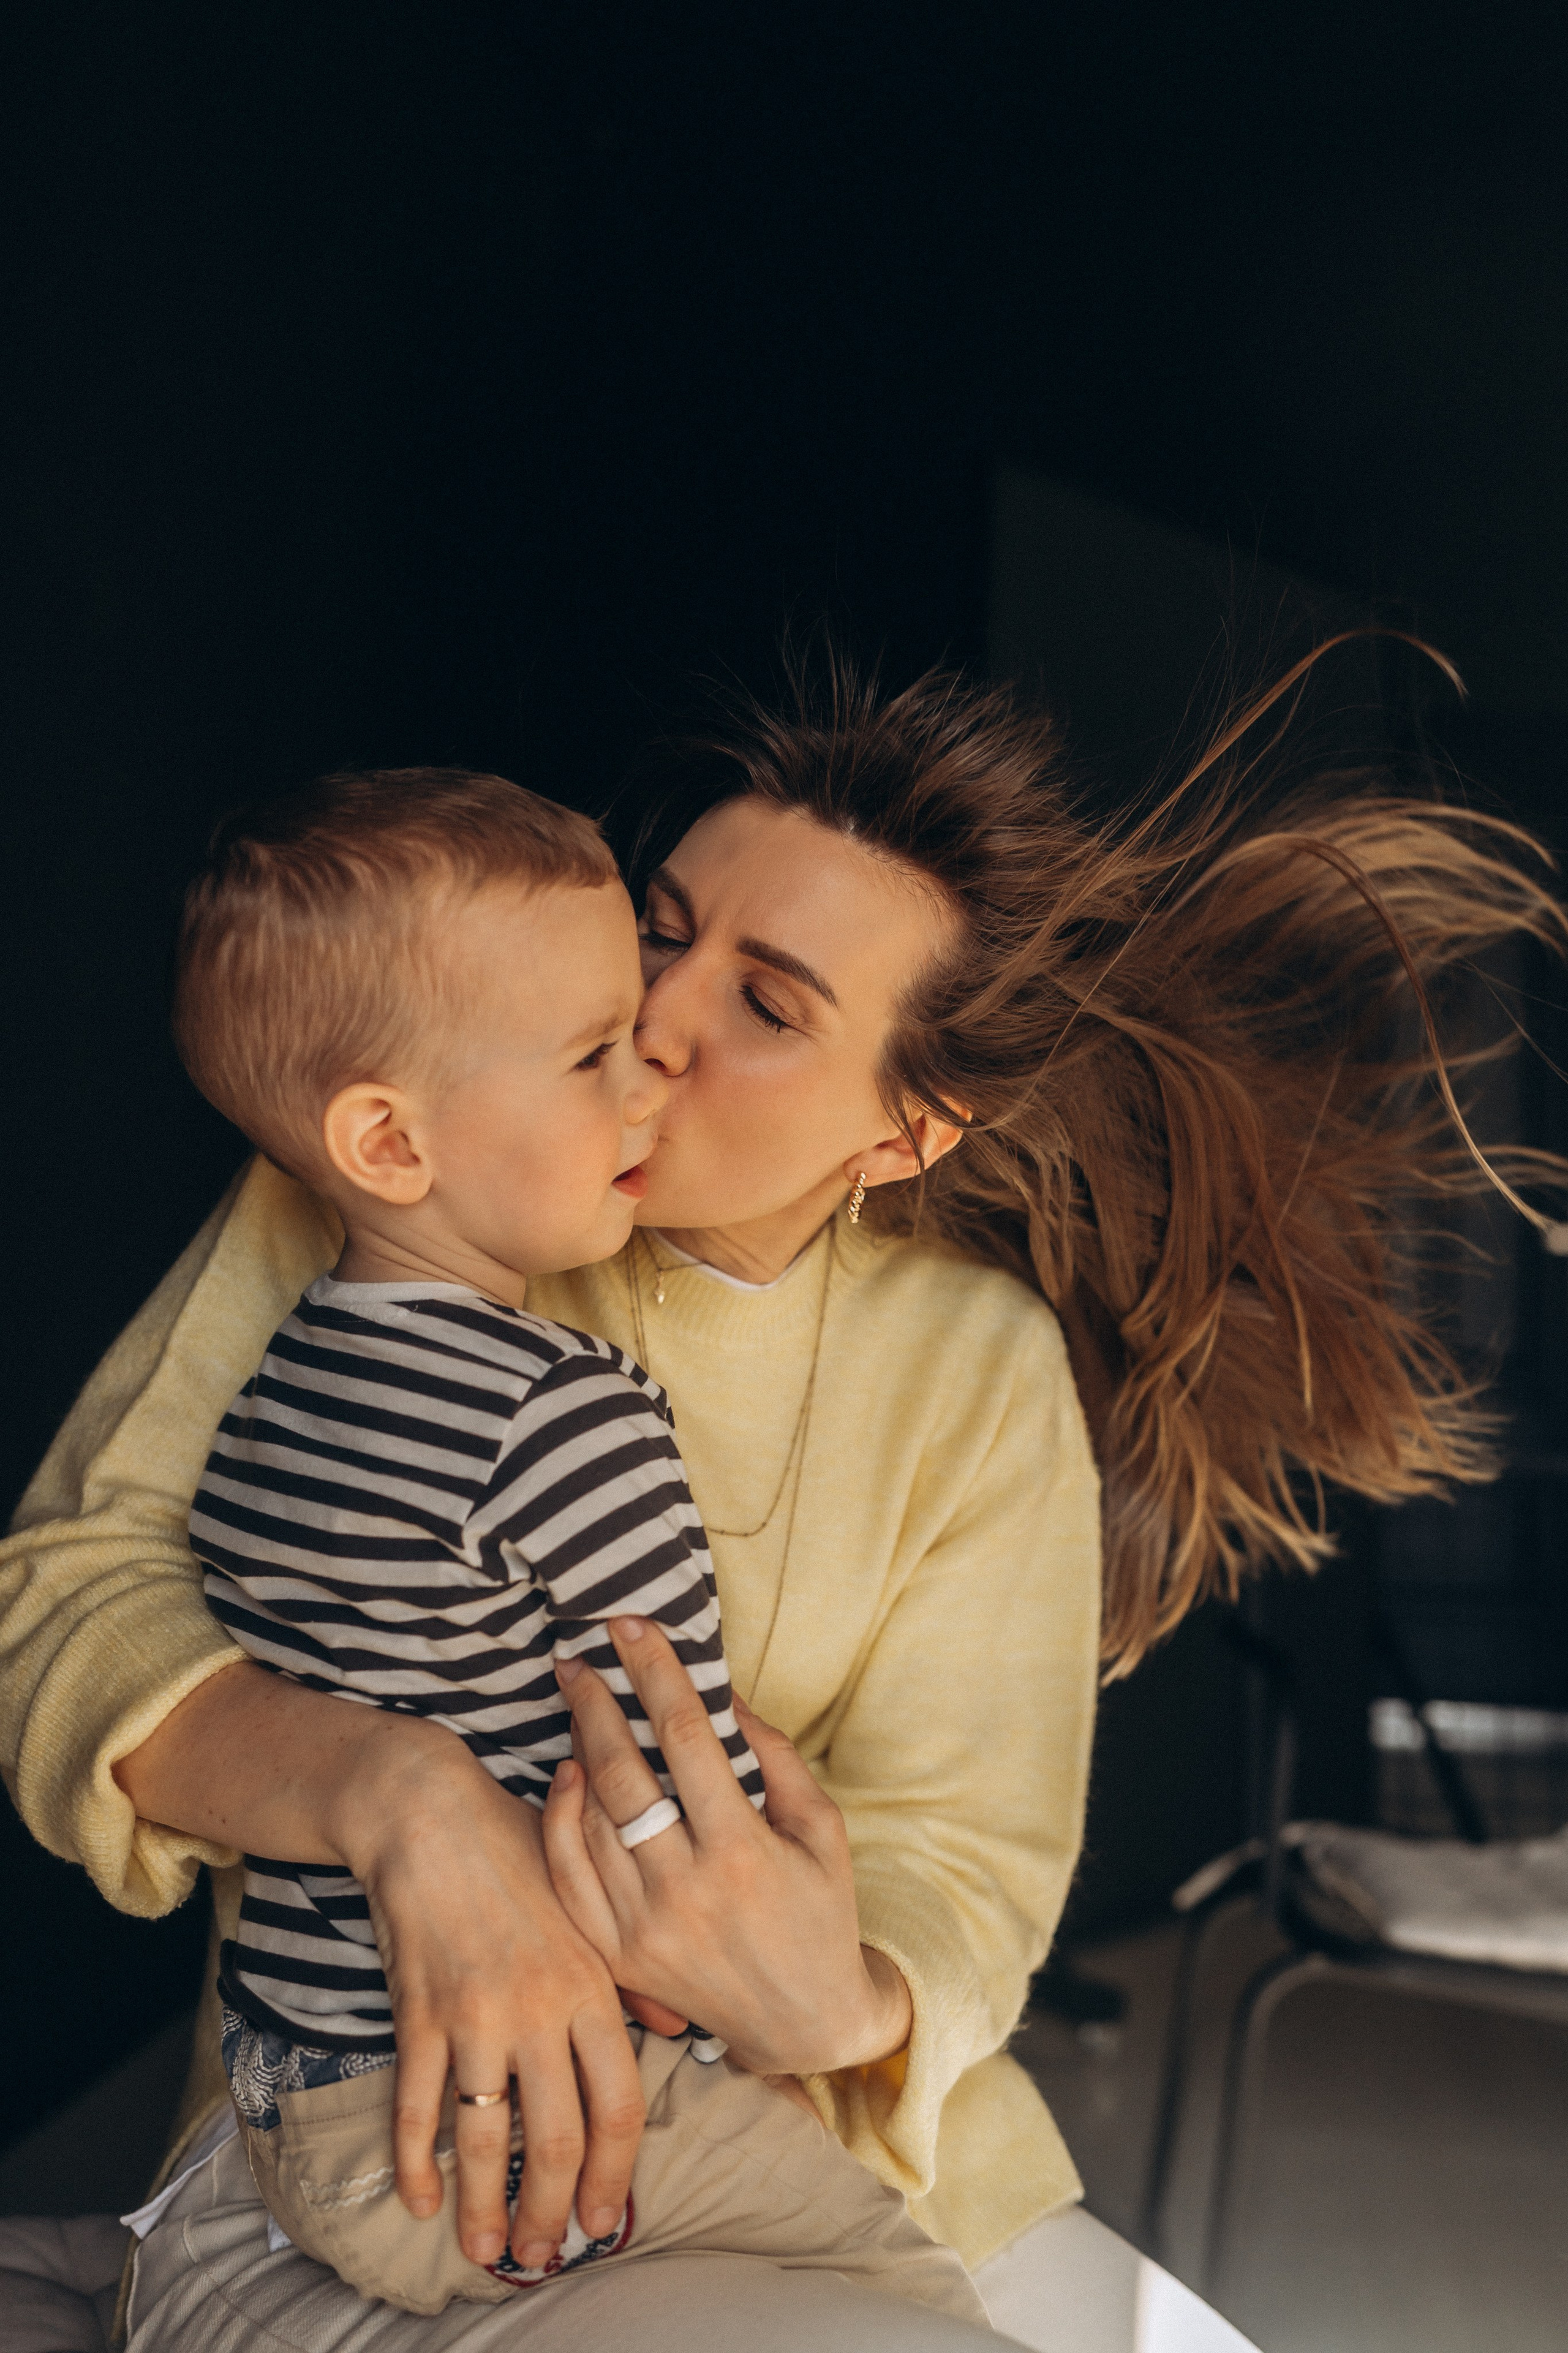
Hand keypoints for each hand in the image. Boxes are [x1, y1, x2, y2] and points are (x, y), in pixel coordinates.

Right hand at [326, 1715, 643, 2272]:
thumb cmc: (516, 1852)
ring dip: (486, 2204)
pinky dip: (417, 2160)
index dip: (615, 2173)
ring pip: (487, 2136)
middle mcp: (540, 2009)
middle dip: (554, 2208)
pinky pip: (418, 2105)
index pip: (618, 2103)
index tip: (608, 2220)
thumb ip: (631, 1975)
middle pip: (557, 2135)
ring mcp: (477, 2014)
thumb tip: (672, 2036)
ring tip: (487, 2251)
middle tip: (547, 2255)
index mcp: (590, 1985)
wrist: (430, 1812)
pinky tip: (421, 2200)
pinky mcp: (420, 2011)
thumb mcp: (589, 1903)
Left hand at [542, 1620, 912, 2075]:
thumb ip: (774, 1757)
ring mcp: (643, 1928)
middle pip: (622, 1773)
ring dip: (577, 1751)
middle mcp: (685, 1889)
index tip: (630, 1626)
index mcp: (742, 1850)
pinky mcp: (619, 1956)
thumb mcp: (822, 1829)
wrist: (805, 2025)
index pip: (684, 1736)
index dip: (655, 1672)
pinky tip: (566, 1776)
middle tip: (579, 1659)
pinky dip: (559, 1821)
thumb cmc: (821, 1913)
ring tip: (578, 1706)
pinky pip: (569, 1877)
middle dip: (596, 1703)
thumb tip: (723, 1693)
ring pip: (590, 1820)